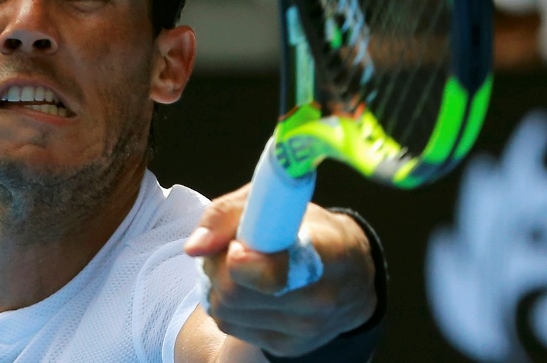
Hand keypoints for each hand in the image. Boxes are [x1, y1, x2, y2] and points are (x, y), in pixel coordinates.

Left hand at [184, 184, 377, 357]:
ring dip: (218, 286)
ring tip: (237, 266)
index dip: (240, 261)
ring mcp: (304, 329)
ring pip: (226, 311)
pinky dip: (228, 304)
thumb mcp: (275, 200)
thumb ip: (228, 214)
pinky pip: (231, 326)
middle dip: (217, 267)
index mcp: (326, 252)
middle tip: (228, 248)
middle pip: (235, 294)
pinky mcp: (288, 346)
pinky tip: (245, 287)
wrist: (351, 274)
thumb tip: (195, 247)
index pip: (274, 275)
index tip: (236, 246)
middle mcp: (319, 298)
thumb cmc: (308, 226)